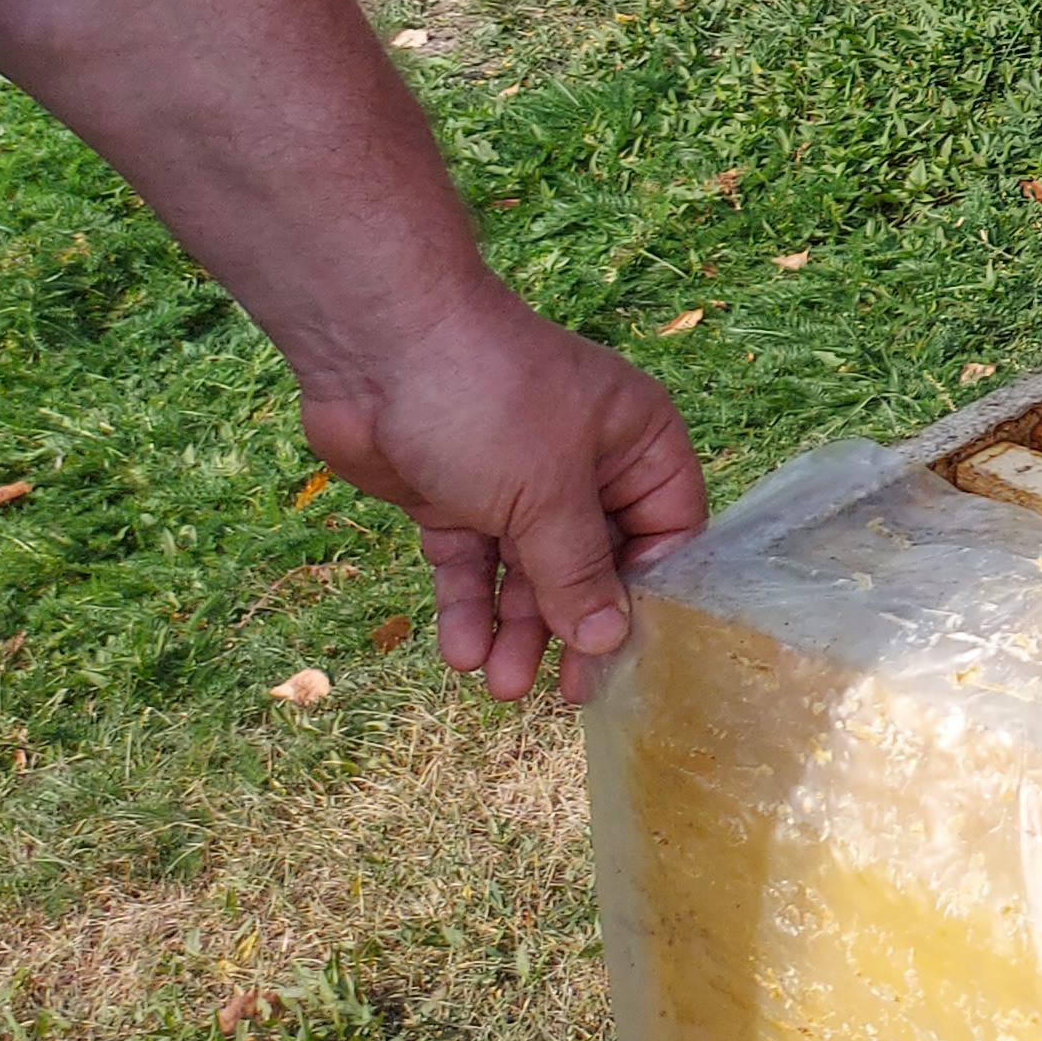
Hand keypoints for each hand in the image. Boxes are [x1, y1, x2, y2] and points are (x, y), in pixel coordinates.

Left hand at [298, 286, 708, 703]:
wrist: (375, 346)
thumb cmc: (488, 400)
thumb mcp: (546, 494)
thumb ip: (579, 572)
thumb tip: (610, 639)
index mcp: (636, 443)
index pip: (666, 531)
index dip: (650, 593)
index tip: (627, 654)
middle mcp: (585, 464)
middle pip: (593, 563)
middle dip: (571, 625)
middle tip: (562, 694)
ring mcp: (515, 482)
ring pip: (528, 572)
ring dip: (516, 628)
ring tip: (498, 685)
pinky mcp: (455, 497)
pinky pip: (472, 563)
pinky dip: (468, 604)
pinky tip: (459, 649)